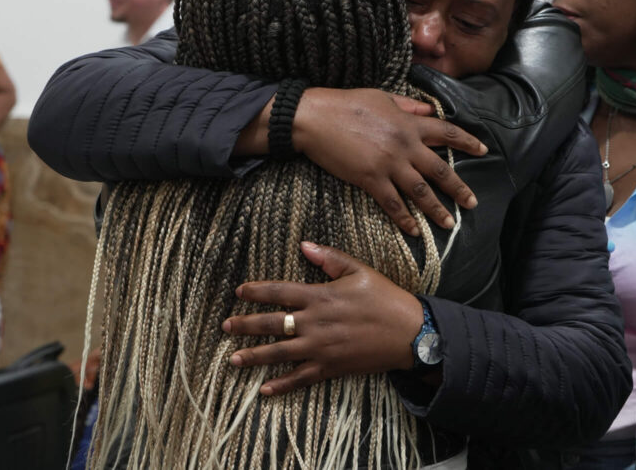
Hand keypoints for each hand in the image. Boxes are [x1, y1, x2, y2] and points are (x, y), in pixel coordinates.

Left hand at [222, 242, 423, 395]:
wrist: (410, 333)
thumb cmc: (385, 299)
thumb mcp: (359, 271)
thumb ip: (329, 259)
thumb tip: (304, 245)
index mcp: (320, 296)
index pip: (279, 292)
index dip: (256, 291)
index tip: (239, 292)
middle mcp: (315, 323)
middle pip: (272, 324)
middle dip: (246, 325)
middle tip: (225, 326)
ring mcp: (321, 348)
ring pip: (279, 353)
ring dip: (254, 356)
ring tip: (233, 359)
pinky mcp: (331, 367)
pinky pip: (301, 378)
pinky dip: (282, 385)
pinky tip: (264, 389)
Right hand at [293, 88, 485, 234]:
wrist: (314, 117)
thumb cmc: (345, 103)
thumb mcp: (381, 97)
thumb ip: (407, 106)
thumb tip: (428, 111)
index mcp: (409, 123)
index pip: (447, 132)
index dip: (467, 141)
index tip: (483, 150)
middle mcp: (404, 145)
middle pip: (440, 170)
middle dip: (459, 188)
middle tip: (472, 203)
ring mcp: (388, 164)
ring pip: (420, 192)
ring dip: (436, 209)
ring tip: (449, 223)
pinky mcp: (370, 179)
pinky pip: (392, 203)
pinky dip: (404, 219)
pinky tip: (414, 231)